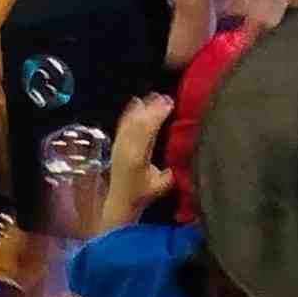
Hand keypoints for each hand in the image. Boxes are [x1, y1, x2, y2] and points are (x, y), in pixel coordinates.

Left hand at [99, 94, 174, 230]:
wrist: (120, 200)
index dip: (158, 115)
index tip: (170, 103)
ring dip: (143, 107)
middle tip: (166, 97)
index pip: (148, 131)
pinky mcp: (117, 144)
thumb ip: (169, 174)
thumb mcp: (160, 186)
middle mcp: (126, 148)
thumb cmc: (142, 194)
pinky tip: (136, 101)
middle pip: (139, 122)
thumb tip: (180, 159)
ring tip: (155, 95)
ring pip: (131, 122)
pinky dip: (129, 112)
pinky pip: (123, 124)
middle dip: (153, 107)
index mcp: (138, 157)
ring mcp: (120, 145)